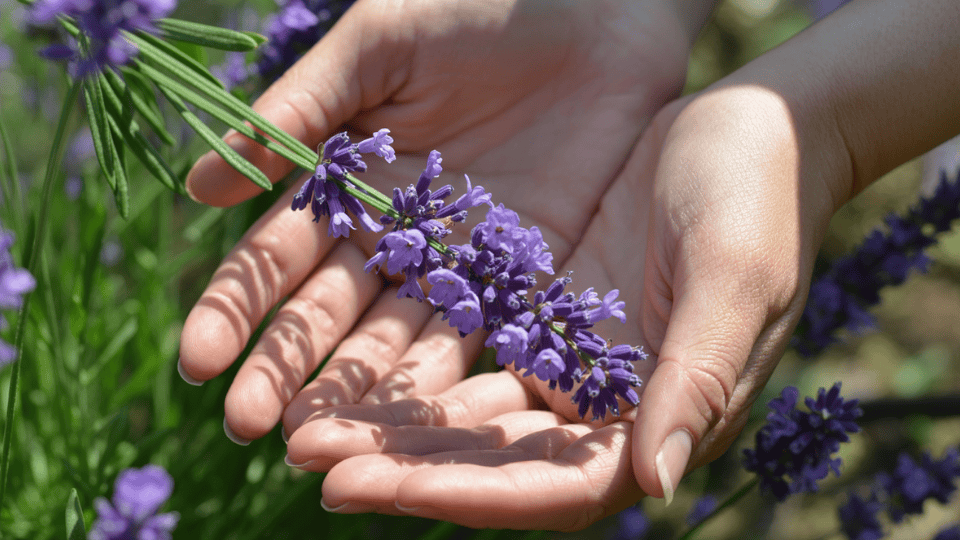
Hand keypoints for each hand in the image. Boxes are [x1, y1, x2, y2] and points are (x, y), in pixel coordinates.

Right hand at [179, 0, 692, 444]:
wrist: (596, 8)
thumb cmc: (476, 5)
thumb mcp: (376, 45)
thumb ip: (299, 112)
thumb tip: (200, 186)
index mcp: (348, 183)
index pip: (278, 258)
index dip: (238, 308)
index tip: (199, 360)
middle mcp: (396, 236)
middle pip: (332, 314)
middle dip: (289, 369)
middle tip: (251, 425)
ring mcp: (460, 263)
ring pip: (398, 339)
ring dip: (359, 392)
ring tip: (320, 445)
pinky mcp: (525, 276)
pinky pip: (481, 336)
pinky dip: (446, 382)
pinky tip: (415, 428)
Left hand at [282, 83, 848, 528]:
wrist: (745, 131)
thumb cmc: (759, 201)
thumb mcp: (735, 283)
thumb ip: (697, 381)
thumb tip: (655, 482)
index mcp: (654, 421)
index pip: (552, 485)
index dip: (464, 495)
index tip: (374, 487)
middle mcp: (601, 409)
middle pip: (489, 461)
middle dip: (399, 466)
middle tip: (306, 455)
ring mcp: (563, 363)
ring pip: (462, 414)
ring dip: (386, 424)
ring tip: (302, 422)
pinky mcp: (536, 315)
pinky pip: (460, 350)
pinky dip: (405, 364)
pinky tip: (344, 362)